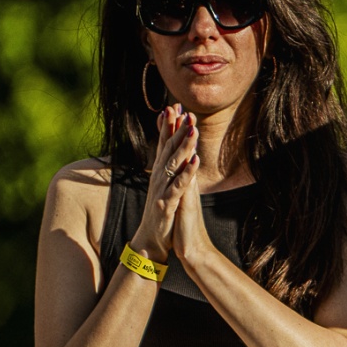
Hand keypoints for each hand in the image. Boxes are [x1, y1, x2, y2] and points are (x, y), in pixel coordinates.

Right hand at [129, 107, 198, 265]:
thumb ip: (168, 168)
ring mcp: (160, 190)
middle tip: (182, 109)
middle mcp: (157, 178)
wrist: (151, 240)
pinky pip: (178, 186)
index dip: (167, 125)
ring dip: (183, 146)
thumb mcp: (164, 187)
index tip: (173, 106)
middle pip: (167, 149)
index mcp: (159, 173)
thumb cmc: (161, 212)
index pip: (162, 144)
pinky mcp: (166, 204)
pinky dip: (187, 172)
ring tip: (193, 129)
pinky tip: (195, 160)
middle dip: (176, 129)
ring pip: (172, 164)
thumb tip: (172, 150)